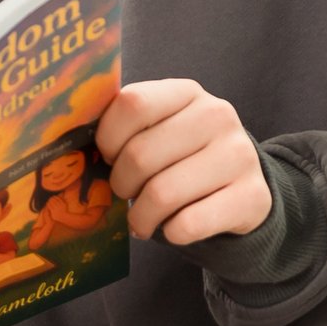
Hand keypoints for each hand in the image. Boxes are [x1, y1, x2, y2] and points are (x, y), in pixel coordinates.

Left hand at [97, 78, 271, 244]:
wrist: (242, 188)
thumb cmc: (183, 157)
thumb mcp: (160, 128)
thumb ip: (125, 125)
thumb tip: (75, 143)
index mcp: (186, 92)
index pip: (131, 104)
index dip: (107, 137)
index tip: (108, 156)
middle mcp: (217, 116)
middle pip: (140, 154)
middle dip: (121, 183)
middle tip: (125, 193)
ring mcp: (239, 155)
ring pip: (162, 194)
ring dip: (141, 216)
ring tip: (142, 219)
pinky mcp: (251, 197)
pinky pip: (188, 224)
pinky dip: (170, 233)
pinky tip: (171, 228)